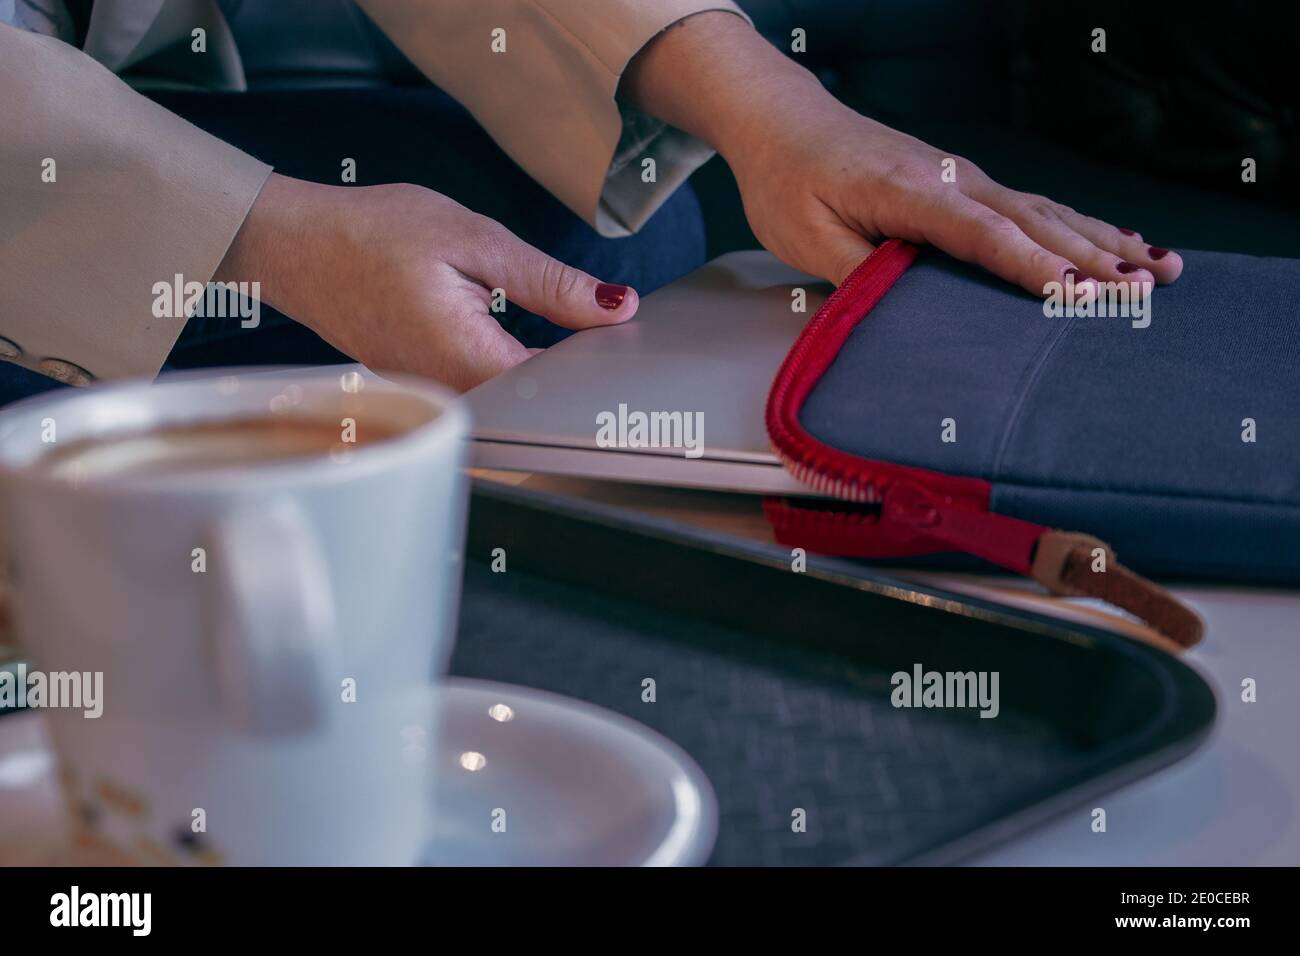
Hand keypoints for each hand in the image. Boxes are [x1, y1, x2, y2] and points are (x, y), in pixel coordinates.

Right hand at [215, 174, 636, 390]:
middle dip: (577, 374)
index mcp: (465, 359)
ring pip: (512, 403)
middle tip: (603, 335)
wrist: (295, 245)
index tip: (623, 337)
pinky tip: (528, 340)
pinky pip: (484, 393)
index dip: (598, 366)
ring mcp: (435, 397)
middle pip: (537, 405)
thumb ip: (551, 282)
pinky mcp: (427, 389)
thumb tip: (615, 306)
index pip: (557, 389)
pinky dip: (514, 370)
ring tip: (569, 335)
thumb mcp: (476, 241)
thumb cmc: (372, 234)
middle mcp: (449, 393)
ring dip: (546, 373)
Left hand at [623, 13, 1182, 292]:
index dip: (1031, 266)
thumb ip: (856, 273)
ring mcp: (963, 177)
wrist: (783, 122)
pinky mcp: (964, 182)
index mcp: (909, 191)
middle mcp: (949, 178)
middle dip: (1094, 259)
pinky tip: (1117, 241)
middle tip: (1146, 292)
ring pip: (1046, 211)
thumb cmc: (788, 180)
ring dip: (1105, 241)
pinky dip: (1081, 226)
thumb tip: (902, 316)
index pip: (982, 234)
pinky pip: (1034, 206)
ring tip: (1161, 270)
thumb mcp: (804, 237)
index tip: (1077, 293)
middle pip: (1033, 221)